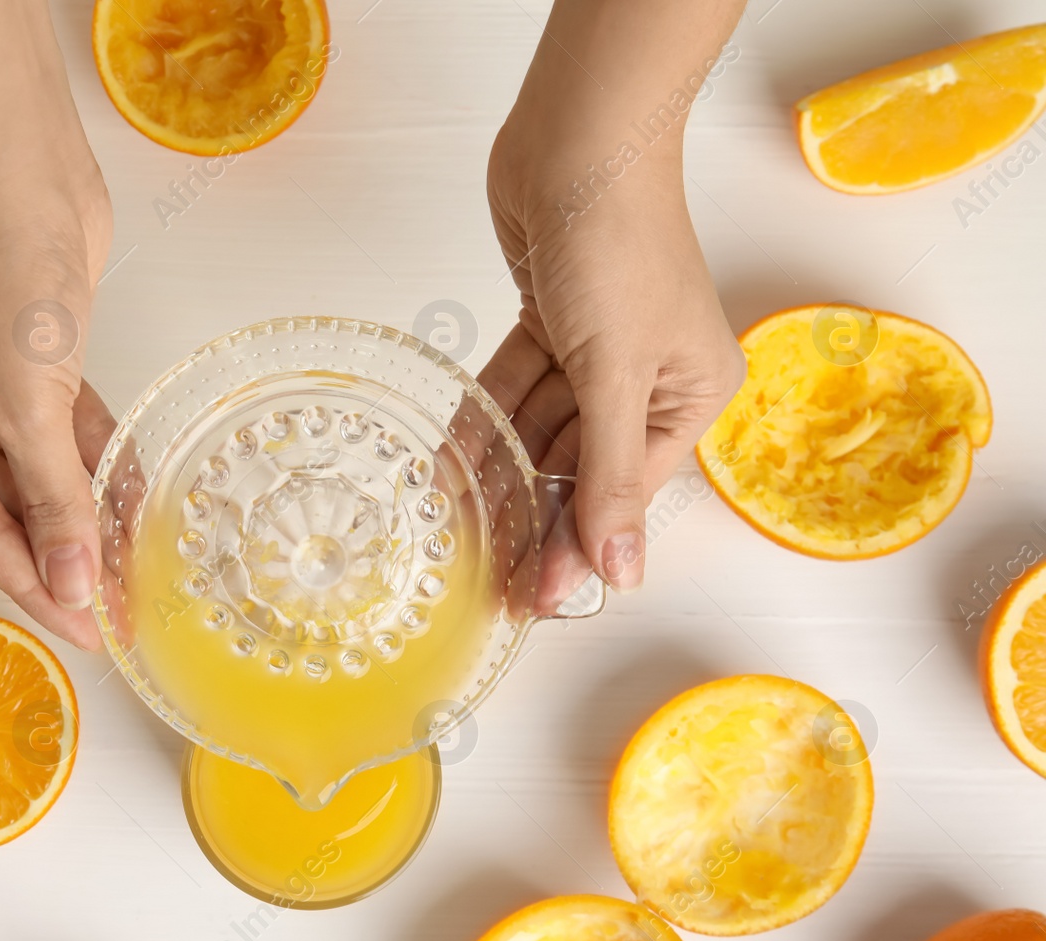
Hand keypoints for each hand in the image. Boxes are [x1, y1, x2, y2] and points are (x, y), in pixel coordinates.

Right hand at [0, 0, 117, 649]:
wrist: (25, 175)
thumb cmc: (3, 279)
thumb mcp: (28, 406)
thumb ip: (55, 501)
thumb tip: (76, 585)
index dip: (39, 588)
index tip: (90, 634)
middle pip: (14, 514)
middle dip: (70, 558)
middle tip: (125, 613)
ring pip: (46, 480)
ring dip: (92, 518)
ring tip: (141, 573)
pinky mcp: (35, 372)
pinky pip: (68, 440)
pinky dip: (99, 467)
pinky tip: (137, 505)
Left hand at [480, 0, 745, 591]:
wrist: (577, 142)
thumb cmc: (619, 246)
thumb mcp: (617, 375)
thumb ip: (608, 476)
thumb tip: (623, 570)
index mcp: (690, 394)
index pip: (627, 492)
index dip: (579, 546)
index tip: (540, 599)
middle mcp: (648, 378)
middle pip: (581, 467)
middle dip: (535, 518)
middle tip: (491, 581)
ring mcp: (595, 351)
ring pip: (540, 430)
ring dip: (500, 473)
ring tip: (457, 530)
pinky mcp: (548, 323)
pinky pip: (513, 389)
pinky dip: (484, 421)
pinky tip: (449, 464)